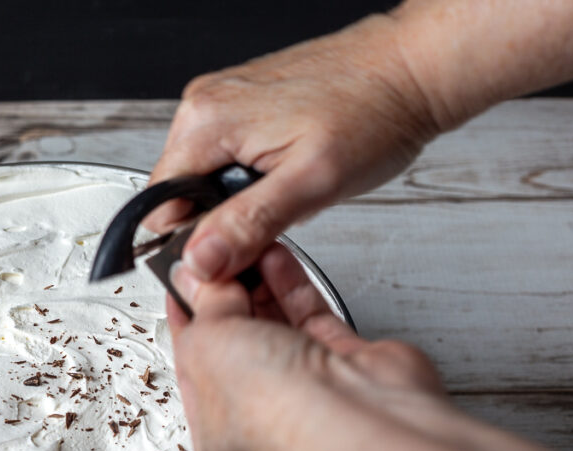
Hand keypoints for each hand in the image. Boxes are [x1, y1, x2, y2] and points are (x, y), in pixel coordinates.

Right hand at [148, 14, 439, 282]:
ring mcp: (222, 99)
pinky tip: (287, 171)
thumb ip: (247, 225)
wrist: (412, 68)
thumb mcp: (310, 185)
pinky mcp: (243, 102)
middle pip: (179, 193)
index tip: (229, 254)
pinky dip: (251, 177)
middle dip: (219, 220)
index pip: (159, 206)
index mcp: (206, 123)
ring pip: (203, 178)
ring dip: (237, 200)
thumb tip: (199, 259)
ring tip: (287, 190)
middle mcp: (204, 105)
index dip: (191, 242)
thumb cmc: (374, 112)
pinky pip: (225, 157)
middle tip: (273, 218)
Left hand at [167, 245, 445, 450]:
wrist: (362, 425)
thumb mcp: (209, 348)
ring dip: (259, 287)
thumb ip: (205, 310)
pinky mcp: (348, 370)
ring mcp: (308, 397)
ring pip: (276, 330)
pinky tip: (274, 260)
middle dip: (226, 298)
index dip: (186, 319)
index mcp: (217, 441)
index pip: (193, 369)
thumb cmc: (280, 418)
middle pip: (236, 347)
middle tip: (216, 257)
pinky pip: (312, 320)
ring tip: (245, 248)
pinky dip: (291, 287)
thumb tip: (198, 283)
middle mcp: (263, 424)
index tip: (185, 280)